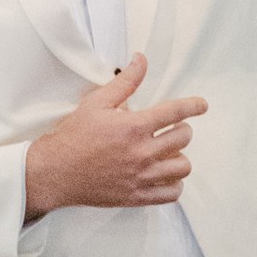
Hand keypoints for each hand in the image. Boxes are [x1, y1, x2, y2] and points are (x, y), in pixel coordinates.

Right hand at [23, 53, 206, 217]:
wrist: (55, 172)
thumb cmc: (73, 137)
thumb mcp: (97, 102)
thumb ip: (125, 82)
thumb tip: (141, 60)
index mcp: (133, 127)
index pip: (176, 112)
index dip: (194, 105)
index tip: (201, 105)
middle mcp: (141, 153)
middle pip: (183, 138)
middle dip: (182, 129)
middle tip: (173, 128)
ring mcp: (140, 177)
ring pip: (182, 167)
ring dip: (179, 157)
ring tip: (168, 153)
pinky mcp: (136, 196)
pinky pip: (170, 194)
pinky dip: (173, 184)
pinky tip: (164, 176)